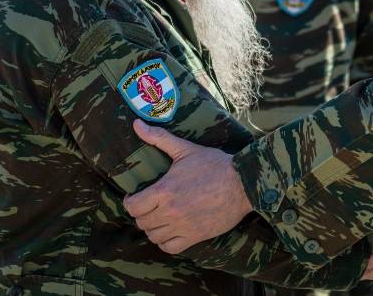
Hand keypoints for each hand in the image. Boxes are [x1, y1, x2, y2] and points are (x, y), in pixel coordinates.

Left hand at [122, 120, 251, 252]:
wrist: (242, 183)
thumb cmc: (214, 164)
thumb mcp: (186, 149)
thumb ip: (159, 138)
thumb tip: (137, 125)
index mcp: (165, 190)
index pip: (133, 206)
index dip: (130, 202)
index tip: (136, 197)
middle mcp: (170, 211)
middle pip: (142, 222)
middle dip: (142, 213)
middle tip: (149, 205)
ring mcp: (183, 226)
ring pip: (153, 236)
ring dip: (153, 227)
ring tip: (159, 217)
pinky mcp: (195, 236)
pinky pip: (170, 247)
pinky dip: (165, 242)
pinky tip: (170, 231)